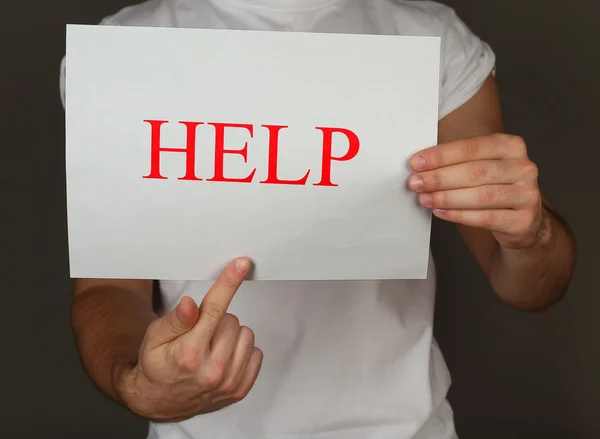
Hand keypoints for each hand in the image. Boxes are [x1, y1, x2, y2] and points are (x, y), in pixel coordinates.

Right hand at [118, 258, 262, 421]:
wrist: (159, 401)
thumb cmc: (156, 364)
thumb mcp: (154, 338)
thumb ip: (175, 320)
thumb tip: (190, 304)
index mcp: (188, 354)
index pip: (213, 309)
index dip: (228, 283)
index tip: (242, 264)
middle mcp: (212, 371)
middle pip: (231, 319)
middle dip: (216, 321)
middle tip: (199, 335)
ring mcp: (228, 383)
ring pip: (246, 334)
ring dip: (231, 335)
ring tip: (211, 347)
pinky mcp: (240, 390)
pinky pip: (256, 353)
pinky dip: (241, 350)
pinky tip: (223, 358)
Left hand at [407, 134, 543, 248]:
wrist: (524, 220)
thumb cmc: (494, 188)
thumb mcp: (481, 167)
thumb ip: (456, 163)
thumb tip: (420, 166)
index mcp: (511, 146)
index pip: (471, 147)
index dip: (441, 155)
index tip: (416, 163)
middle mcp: (523, 167)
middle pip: (475, 172)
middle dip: (440, 177)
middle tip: (415, 183)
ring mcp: (527, 194)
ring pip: (481, 196)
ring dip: (447, 197)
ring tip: (424, 199)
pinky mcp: (523, 220)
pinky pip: (486, 217)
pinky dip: (459, 215)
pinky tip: (441, 212)